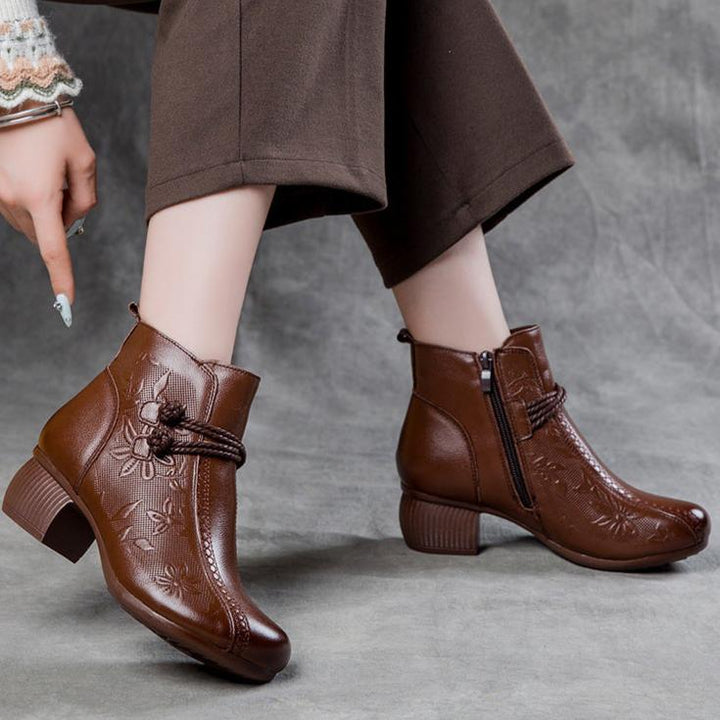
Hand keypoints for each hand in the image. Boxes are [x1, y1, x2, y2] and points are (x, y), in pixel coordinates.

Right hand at [0, 103, 96, 307]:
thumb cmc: (53, 124)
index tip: (65, 303)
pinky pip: (13, 208)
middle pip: (44, 235)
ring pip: (28, 223)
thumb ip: (85, 198)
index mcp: (41, 197)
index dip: (62, 278)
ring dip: (42, 212)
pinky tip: (30, 171)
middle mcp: (12, 199)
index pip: (55, 250)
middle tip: (65, 188)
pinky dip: (27, 201)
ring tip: (44, 172)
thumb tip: (71, 220)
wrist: (14, 91)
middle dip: (59, 224)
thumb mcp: (84, 160)